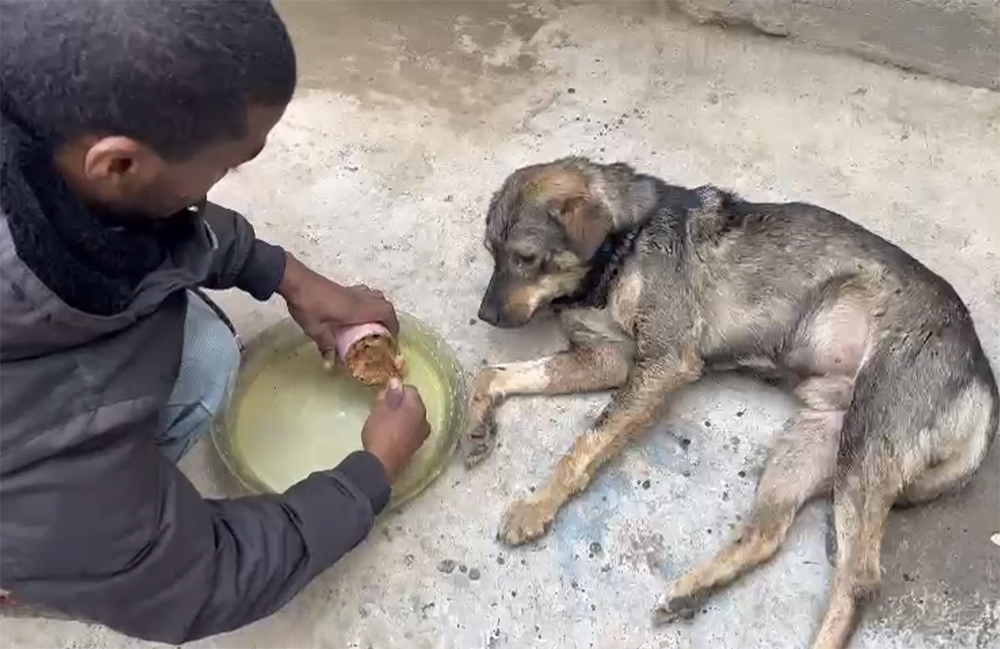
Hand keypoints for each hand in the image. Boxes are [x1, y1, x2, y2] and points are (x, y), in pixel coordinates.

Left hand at [278, 254, 398, 355]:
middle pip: (385, 303)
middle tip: (385, 332)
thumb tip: (330, 366)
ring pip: (377, 296)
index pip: (386, 313)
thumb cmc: (308, 305)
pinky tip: (358, 312)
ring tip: (375, 323)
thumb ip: (326, 346)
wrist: (296, 280)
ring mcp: (353, 291)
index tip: (392, 339)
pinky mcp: (345, 288)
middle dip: (390, 318)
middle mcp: (360, 298)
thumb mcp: (316, 329)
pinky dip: (370, 302)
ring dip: (380, 308)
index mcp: (358, 309)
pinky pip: (366, 294)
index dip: (394, 325)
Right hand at [361, 378, 430, 481]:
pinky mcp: (416, 448)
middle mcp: (425, 420)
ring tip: (384, 421)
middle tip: (382, 408)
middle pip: (412, 405)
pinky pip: (410, 431)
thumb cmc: (380, 432)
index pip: (410, 390)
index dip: (395, 390)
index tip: (383, 396)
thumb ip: (390, 394)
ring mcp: (422, 436)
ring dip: (401, 417)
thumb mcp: (380, 409)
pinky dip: (402, 429)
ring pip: (412, 419)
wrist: (380, 465)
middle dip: (399, 404)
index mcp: (418, 407)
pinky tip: (389, 434)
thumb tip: (396, 381)